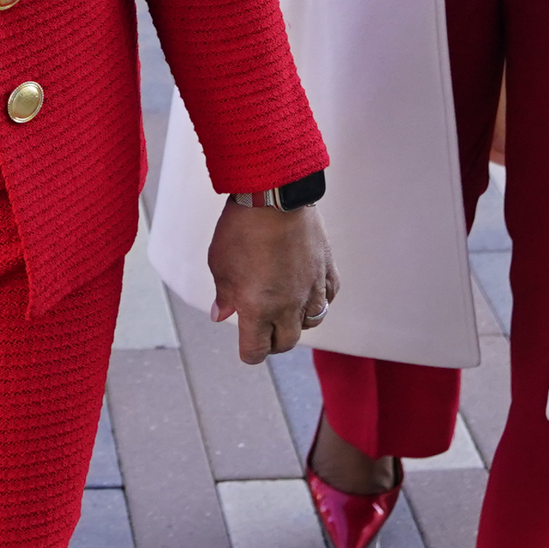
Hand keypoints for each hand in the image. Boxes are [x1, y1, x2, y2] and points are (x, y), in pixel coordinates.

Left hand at [206, 200, 337, 362]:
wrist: (273, 196)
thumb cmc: (242, 228)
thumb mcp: (220, 264)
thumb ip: (224, 295)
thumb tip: (222, 314)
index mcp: (258, 309)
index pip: (256, 350)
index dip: (249, 352)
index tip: (245, 346)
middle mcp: (288, 305)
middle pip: (286, 342)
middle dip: (273, 342)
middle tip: (264, 332)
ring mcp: (311, 288)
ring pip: (312, 323)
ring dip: (297, 323)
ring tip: (286, 312)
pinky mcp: (326, 270)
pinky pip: (328, 297)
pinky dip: (318, 300)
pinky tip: (308, 292)